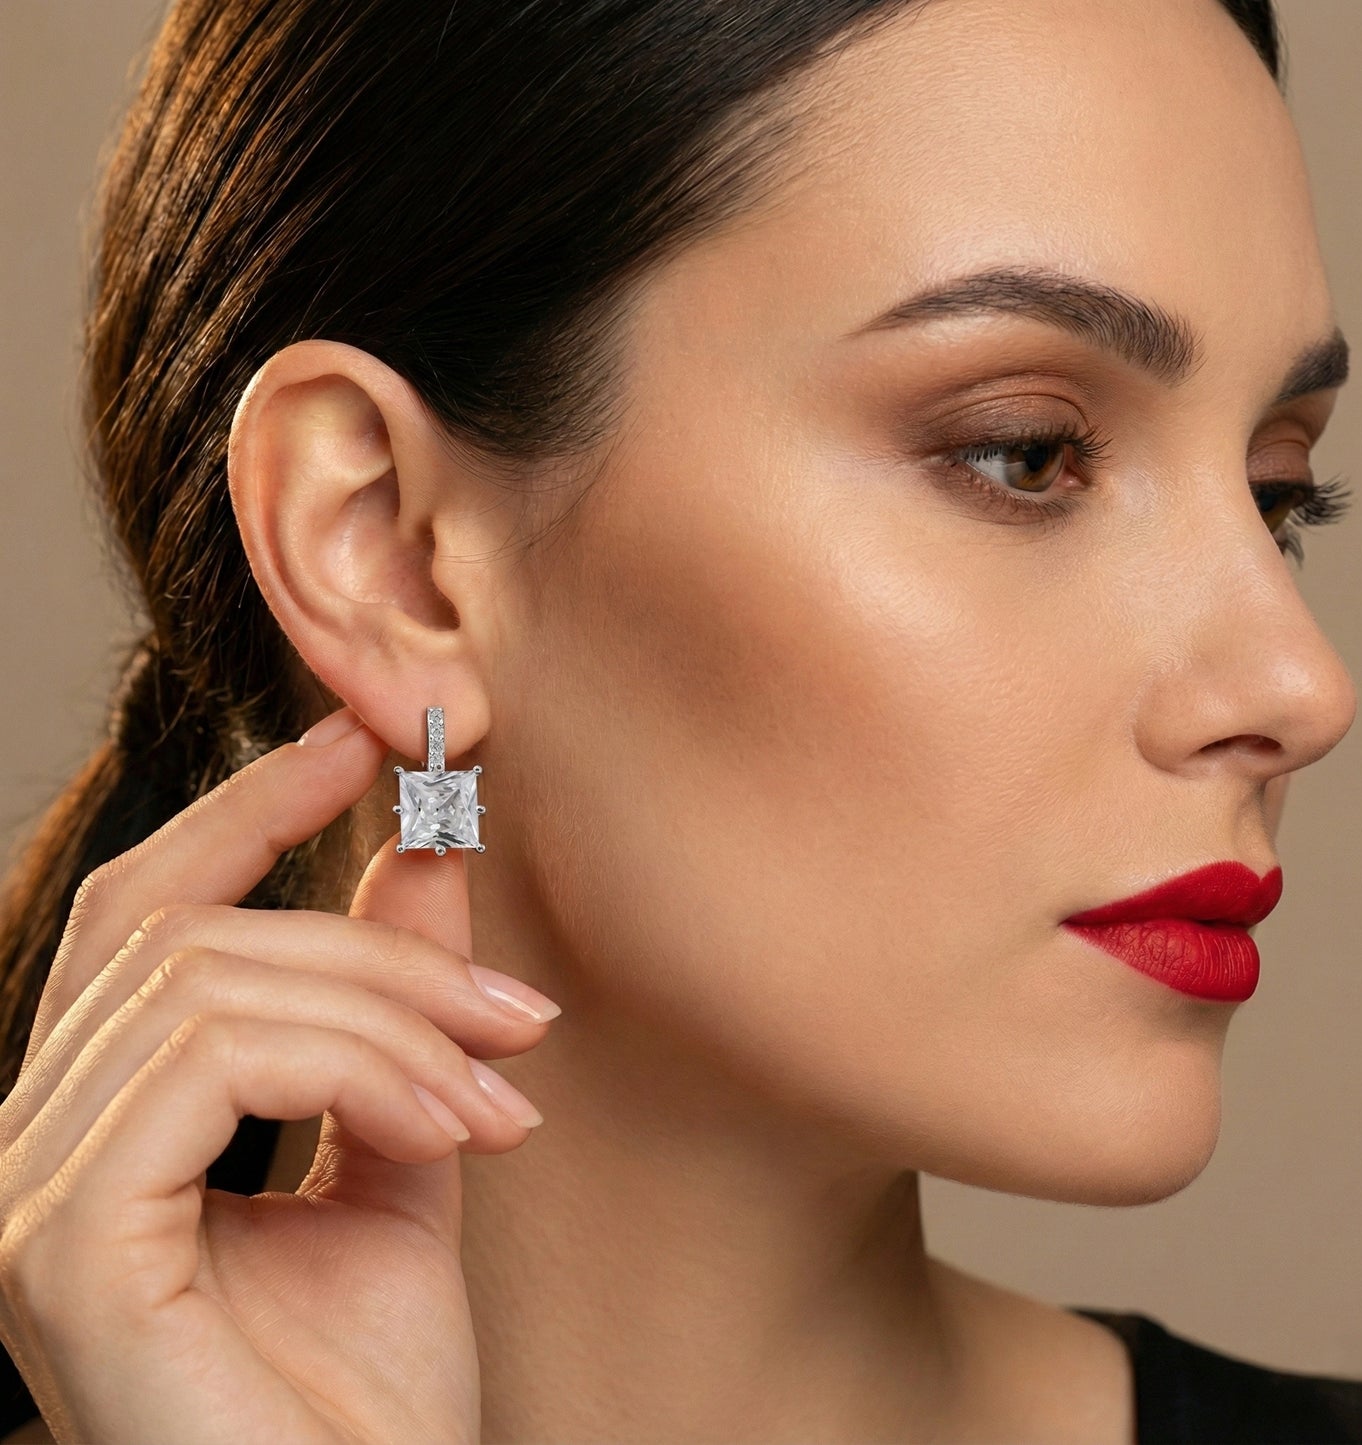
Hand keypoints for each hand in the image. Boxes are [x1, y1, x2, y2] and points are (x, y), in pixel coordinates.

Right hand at [0, 708, 553, 1443]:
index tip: (366, 737)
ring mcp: (31, 1195)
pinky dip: (361, 1070)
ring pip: (219, 985)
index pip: (145, 910)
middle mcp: (38, 1142)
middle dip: (386, 952)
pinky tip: (453, 1132)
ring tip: (503, 1096)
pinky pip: (216, 1063)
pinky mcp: (63, 1247)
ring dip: (396, 1019)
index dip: (248, 806)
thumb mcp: (405, 1145)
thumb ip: (400, 1003)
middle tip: (523, 1017)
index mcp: (108, 1118)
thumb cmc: (372, 1390)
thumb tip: (428, 849)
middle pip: (201, 936)